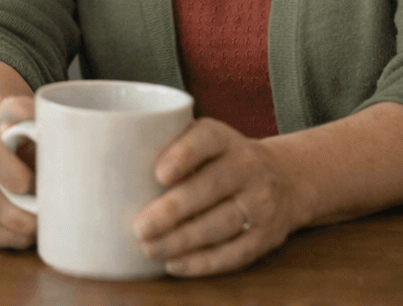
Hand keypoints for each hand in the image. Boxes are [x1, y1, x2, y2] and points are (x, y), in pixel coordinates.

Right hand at [0, 91, 37, 249]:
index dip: (15, 177)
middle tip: (44, 219)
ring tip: (33, 230)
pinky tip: (14, 233)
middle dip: (21, 217)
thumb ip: (24, 114)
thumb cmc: (5, 122)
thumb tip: (25, 134)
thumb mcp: (17, 108)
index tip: (35, 185)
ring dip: (11, 235)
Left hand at [132, 118, 305, 276]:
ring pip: (221, 224)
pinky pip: (235, 253)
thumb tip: (116, 162)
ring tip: (149, 247)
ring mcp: (261, 203)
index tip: (158, 174)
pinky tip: (175, 264)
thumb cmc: (222, 159)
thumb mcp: (204, 139)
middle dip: (173, 210)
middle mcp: (248, 167)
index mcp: (225, 139)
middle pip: (211, 188)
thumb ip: (168, 144)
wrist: (285, 179)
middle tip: (140, 226)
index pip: (207, 140)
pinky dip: (203, 262)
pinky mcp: (266, 235)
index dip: (183, 155)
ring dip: (183, 240)